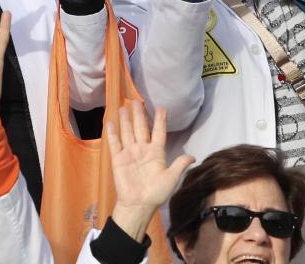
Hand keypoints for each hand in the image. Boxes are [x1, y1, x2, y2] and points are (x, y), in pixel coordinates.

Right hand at [107, 100, 195, 240]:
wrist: (138, 204)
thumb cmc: (156, 193)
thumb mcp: (171, 179)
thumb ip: (179, 165)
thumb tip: (193, 156)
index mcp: (156, 153)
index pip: (158, 132)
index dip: (160, 121)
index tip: (161, 108)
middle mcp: (142, 149)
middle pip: (140, 128)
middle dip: (139, 115)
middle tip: (137, 101)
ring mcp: (129, 153)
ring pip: (127, 132)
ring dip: (126, 119)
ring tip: (124, 106)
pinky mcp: (118, 159)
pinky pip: (115, 143)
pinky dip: (112, 132)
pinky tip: (110, 121)